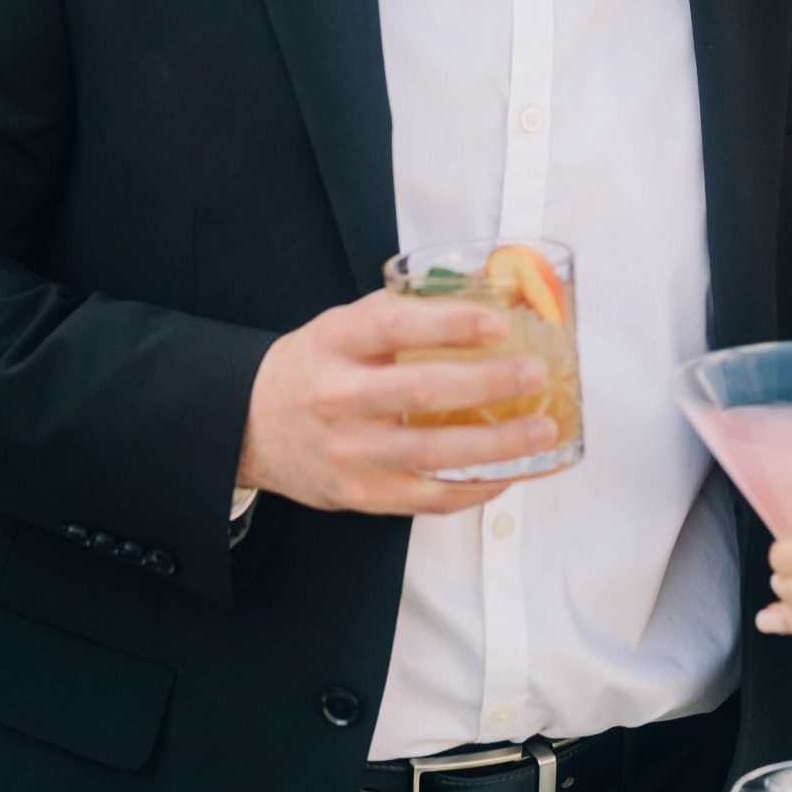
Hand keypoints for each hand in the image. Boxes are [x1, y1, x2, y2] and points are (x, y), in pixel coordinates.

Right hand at [236, 289, 559, 516]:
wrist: (249, 425)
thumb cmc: (312, 369)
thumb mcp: (343, 326)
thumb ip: (406, 312)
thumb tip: (488, 292)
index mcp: (335, 343)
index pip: (393, 327)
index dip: (449, 324)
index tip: (498, 322)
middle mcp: (337, 398)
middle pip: (419, 392)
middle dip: (487, 384)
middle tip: (535, 375)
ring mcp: (347, 451)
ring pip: (430, 454)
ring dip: (495, 445)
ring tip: (541, 430)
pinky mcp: (357, 493)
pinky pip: (425, 499)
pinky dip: (472, 489)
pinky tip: (506, 473)